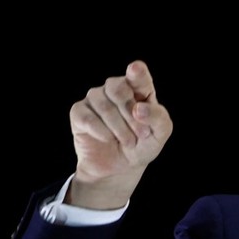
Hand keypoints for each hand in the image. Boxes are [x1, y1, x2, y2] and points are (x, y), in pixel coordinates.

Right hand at [67, 60, 173, 208]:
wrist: (120, 168)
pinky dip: (101, 132)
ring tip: (128, 142)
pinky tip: (108, 139)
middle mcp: (115, 88)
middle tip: (142, 135)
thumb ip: (158, 118)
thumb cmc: (142, 145)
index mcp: (138, 88)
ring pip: (104, 106)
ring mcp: (95, 99)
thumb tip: (139, 108)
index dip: (136, 72)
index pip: (137, 75)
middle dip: (131, 116)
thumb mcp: (159, 135)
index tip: (135, 70)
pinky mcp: (79, 113)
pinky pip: (88, 118)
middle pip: (118, 89)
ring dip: (120, 129)